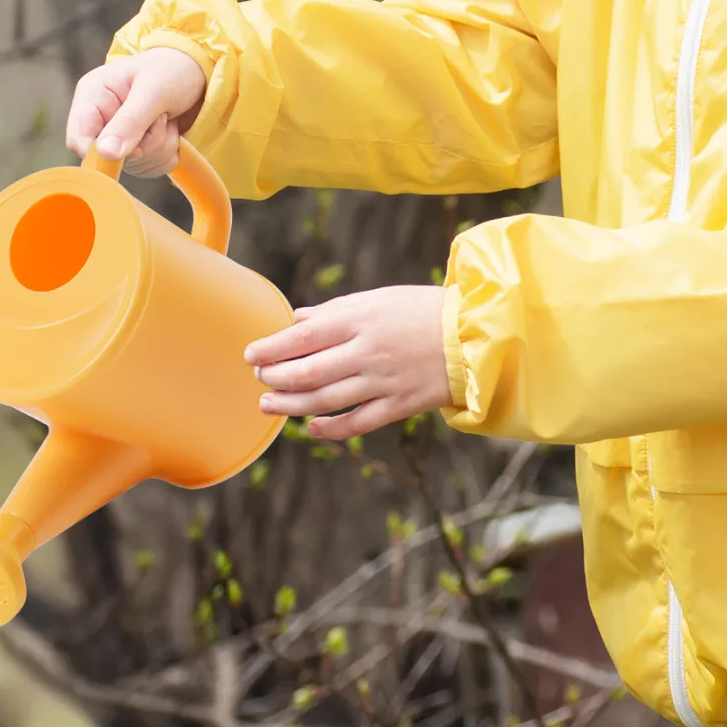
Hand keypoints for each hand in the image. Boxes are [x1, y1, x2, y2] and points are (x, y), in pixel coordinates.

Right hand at [66, 47, 206, 175]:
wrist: (197, 70)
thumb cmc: (172, 70)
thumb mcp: (153, 91)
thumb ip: (129, 121)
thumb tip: (104, 153)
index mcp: (93, 95)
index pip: (78, 139)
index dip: (102, 153)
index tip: (134, 148)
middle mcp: (100, 117)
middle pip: (108, 158)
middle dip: (144, 146)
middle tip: (162, 119)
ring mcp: (117, 135)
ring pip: (132, 165)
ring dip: (159, 148)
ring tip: (167, 120)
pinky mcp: (135, 147)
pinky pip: (147, 168)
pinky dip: (166, 155)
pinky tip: (171, 131)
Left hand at [246, 285, 452, 440]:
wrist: (475, 337)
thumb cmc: (425, 310)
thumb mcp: (380, 298)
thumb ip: (337, 310)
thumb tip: (299, 319)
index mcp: (361, 319)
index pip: (303, 337)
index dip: (272, 348)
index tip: (251, 355)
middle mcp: (367, 352)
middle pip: (308, 372)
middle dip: (276, 378)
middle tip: (260, 379)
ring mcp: (382, 382)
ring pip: (325, 401)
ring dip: (291, 405)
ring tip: (269, 404)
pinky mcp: (399, 405)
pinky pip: (356, 422)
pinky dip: (330, 428)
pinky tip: (311, 427)